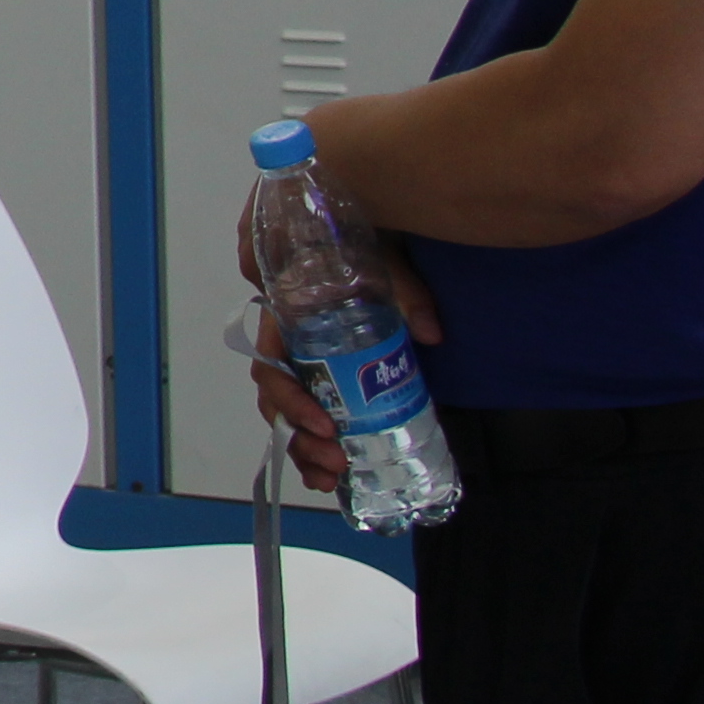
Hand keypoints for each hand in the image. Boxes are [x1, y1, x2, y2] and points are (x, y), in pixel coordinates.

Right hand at [246, 248, 441, 496]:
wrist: (353, 224)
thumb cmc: (358, 242)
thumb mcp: (383, 261)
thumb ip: (406, 294)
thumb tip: (433, 333)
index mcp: (287, 315)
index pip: (271, 363)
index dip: (289, 398)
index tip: (324, 422)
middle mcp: (288, 344)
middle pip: (274, 398)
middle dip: (300, 435)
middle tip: (336, 458)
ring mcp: (303, 364)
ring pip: (285, 415)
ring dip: (303, 449)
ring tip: (333, 475)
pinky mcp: (323, 378)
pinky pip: (305, 418)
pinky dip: (310, 450)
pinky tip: (329, 478)